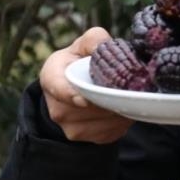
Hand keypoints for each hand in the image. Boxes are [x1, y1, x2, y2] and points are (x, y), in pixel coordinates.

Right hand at [39, 27, 133, 143]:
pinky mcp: (90, 139)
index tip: (84, 99)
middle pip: (88, 109)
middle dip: (110, 97)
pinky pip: (113, 131)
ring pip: (104, 121)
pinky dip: (124, 120)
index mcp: (51, 78)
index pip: (59, 89)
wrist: (77, 86)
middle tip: (129, 86)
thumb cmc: (81, 60)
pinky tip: (125, 106)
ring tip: (128, 93)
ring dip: (120, 108)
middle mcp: (57, 109)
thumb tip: (106, 48)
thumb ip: (95, 41)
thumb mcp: (85, 44)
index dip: (72, 95)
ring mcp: (72, 128)